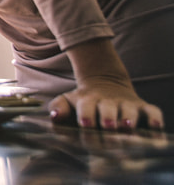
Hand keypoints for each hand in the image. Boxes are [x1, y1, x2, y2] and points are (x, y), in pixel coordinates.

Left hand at [48, 75, 163, 130]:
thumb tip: (54, 116)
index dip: (86, 114)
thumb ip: (58, 106)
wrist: (105, 83)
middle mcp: (107, 101)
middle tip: (107, 126)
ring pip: (129, 109)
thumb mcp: (67, 100)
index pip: (86, 106)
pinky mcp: (141, 106)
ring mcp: (125, 103)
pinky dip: (155, 117)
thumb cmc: (83, 101)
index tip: (86, 124)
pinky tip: (156, 127)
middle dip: (107, 117)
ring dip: (128, 118)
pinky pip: (152, 110)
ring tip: (127, 126)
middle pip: (107, 108)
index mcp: (88, 100)